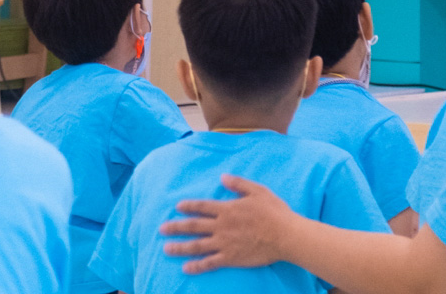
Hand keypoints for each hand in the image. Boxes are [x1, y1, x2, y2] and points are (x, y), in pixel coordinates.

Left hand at [161, 176, 294, 273]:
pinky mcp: (230, 258)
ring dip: (180, 247)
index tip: (177, 207)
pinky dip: (196, 266)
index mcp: (227, 209)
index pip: (202, 206)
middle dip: (176, 227)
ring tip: (166, 248)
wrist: (285, 235)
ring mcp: (224, 243)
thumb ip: (238, 184)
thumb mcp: (257, 191)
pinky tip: (185, 268)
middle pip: (193, 226)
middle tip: (161, 229)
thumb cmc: (274, 212)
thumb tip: (222, 177)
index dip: (188, 206)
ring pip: (197, 246)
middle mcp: (221, 226)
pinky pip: (209, 263)